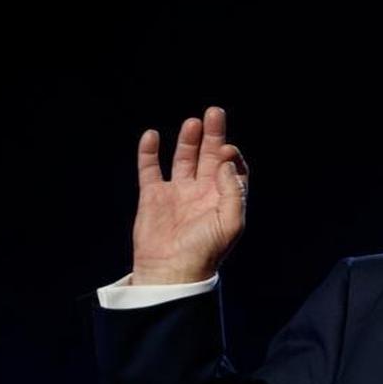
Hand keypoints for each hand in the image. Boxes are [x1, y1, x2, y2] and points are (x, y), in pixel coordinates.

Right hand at [131, 107, 248, 284]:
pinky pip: (150, 169)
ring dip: (188, 140)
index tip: (226, 149)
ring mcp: (177, 193)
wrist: (171, 271)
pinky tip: (152, 135)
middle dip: (213, 135)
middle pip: (209, 156)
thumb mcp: (230, 223)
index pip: (232, 169)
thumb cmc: (205, 251)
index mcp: (223, 199)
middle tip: (214, 112)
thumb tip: (225, 162)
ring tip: (193, 122)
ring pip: (184, 159)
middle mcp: (202, 193)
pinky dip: (149, 152)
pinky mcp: (153, 196)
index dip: (231, 156)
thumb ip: (233, 191)